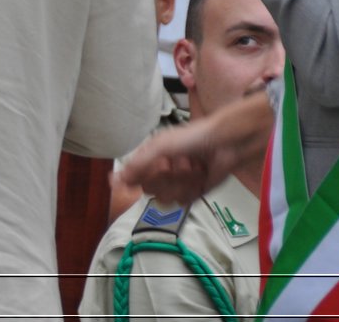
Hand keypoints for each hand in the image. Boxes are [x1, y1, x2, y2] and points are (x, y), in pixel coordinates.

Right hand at [115, 92, 272, 202]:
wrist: (226, 144)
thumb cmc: (191, 138)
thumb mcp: (160, 147)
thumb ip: (137, 165)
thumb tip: (112, 180)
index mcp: (149, 158)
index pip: (133, 177)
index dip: (141, 176)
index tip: (154, 168)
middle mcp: (160, 172)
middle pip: (150, 190)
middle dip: (167, 177)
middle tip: (177, 162)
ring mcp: (176, 183)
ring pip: (167, 197)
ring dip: (182, 182)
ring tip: (193, 167)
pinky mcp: (193, 192)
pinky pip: (184, 201)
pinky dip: (194, 189)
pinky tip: (201, 176)